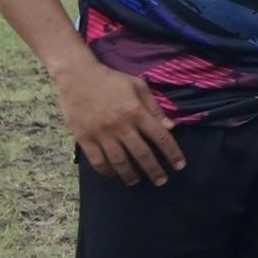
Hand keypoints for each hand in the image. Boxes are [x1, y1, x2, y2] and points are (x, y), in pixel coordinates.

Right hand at [56, 58, 186, 185]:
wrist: (77, 76)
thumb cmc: (111, 80)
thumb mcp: (138, 86)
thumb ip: (155, 108)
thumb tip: (171, 127)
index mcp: (137, 112)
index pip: (161, 137)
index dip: (172, 153)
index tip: (179, 166)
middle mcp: (121, 125)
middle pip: (142, 154)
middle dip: (154, 170)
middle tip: (161, 181)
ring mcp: (101, 133)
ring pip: (119, 161)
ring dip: (130, 175)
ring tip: (136, 182)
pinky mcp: (84, 138)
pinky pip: (97, 160)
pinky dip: (106, 170)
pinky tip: (112, 174)